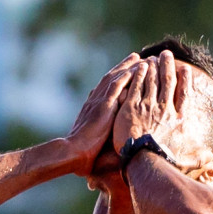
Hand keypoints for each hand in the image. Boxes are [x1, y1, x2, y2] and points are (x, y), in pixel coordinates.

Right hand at [63, 54, 142, 174]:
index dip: (116, 79)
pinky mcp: (103, 105)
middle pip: (111, 78)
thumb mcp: (96, 143)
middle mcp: (95, 101)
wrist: (73, 153)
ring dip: (127, 66)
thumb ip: (104, 138)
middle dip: (123, 67)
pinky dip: (126, 75)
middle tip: (136, 57)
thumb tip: (117, 146)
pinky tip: (136, 67)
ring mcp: (99, 102)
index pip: (106, 89)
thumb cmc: (82, 155)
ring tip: (139, 57)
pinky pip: (116, 85)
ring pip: (115, 78)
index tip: (125, 71)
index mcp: (93, 109)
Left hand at [112, 51, 200, 165]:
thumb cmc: (167, 162)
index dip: (184, 80)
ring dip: (152, 67)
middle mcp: (165, 108)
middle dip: (167, 65)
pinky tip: (139, 67)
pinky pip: (136, 86)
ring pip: (151, 80)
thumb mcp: (190, 159)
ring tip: (152, 57)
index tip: (184, 69)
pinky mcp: (131, 108)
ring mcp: (147, 106)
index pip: (183, 94)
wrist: (145, 161)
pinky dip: (138, 75)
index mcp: (178, 118)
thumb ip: (203, 156)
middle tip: (166, 54)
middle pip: (166, 81)